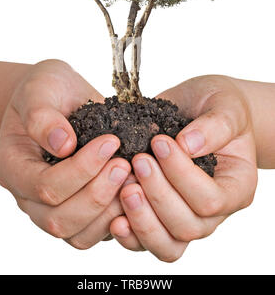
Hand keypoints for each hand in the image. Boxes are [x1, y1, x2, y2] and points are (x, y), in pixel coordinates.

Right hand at [0, 59, 130, 248]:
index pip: (44, 186)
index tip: (110, 142)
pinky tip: (136, 190)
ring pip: (80, 235)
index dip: (80, 170)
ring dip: (111, 210)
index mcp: (15, 168)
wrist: (58, 96)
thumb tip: (64, 144)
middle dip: (98, 194)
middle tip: (125, 165)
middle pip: (60, 219)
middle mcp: (30, 197)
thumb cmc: (46, 91)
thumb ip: (42, 116)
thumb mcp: (39, 89)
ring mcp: (55, 208)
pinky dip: (120, 218)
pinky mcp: (81, 212)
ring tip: (134, 178)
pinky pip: (98, 233)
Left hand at [110, 75, 256, 261]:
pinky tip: (113, 217)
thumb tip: (187, 145)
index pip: (210, 199)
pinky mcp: (159, 216)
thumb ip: (215, 125)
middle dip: (158, 195)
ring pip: (167, 244)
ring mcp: (185, 217)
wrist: (199, 107)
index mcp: (236, 186)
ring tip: (124, 188)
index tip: (159, 142)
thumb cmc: (217, 105)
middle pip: (186, 226)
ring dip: (142, 219)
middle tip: (138, 161)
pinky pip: (145, 241)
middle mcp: (213, 211)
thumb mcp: (225, 106)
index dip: (181, 175)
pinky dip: (129, 234)